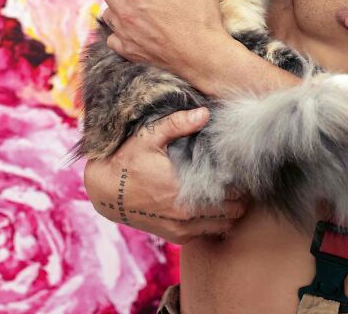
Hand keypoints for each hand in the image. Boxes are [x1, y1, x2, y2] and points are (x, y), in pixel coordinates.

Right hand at [83, 108, 248, 243]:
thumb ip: (178, 123)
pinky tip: (215, 206)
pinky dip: (215, 223)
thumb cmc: (128, 160)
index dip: (240, 180)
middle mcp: (183, 214)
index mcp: (181, 189)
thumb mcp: (149, 136)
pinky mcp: (174, 235)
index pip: (228, 191)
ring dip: (231, 211)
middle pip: (231, 211)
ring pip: (222, 226)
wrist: (105, 191)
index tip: (242, 168)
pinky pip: (205, 234)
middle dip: (240, 196)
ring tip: (232, 192)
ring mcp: (179, 228)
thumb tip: (205, 113)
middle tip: (242, 179)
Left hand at [102, 0, 227, 84]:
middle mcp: (126, 11)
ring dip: (120, 6)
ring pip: (108, 12)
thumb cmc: (202, 17)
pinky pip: (112, 37)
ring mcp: (125, 33)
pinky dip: (120, 31)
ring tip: (139, 8)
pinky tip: (136, 29)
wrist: (203, 56)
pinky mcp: (128, 51)